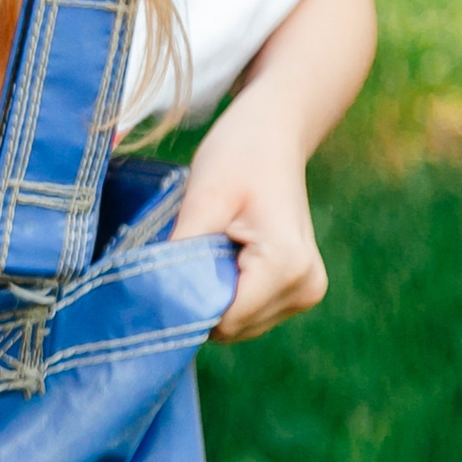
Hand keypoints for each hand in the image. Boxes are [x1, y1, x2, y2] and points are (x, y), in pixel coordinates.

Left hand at [175, 97, 329, 341]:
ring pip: (239, 324)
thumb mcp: (203, 200)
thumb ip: (183, 255)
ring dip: (214, 294)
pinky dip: (228, 291)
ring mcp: (307, 291)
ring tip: (210, 246)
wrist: (274, 135)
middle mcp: (306, 286)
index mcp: (287, 266)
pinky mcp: (299, 289)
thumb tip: (154, 299)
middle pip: (232, 326)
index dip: (187, 305)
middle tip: (187, 250)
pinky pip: (249, 311)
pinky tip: (223, 254)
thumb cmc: (238, 156)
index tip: (163, 275)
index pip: (226, 320)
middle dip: (201, 299)